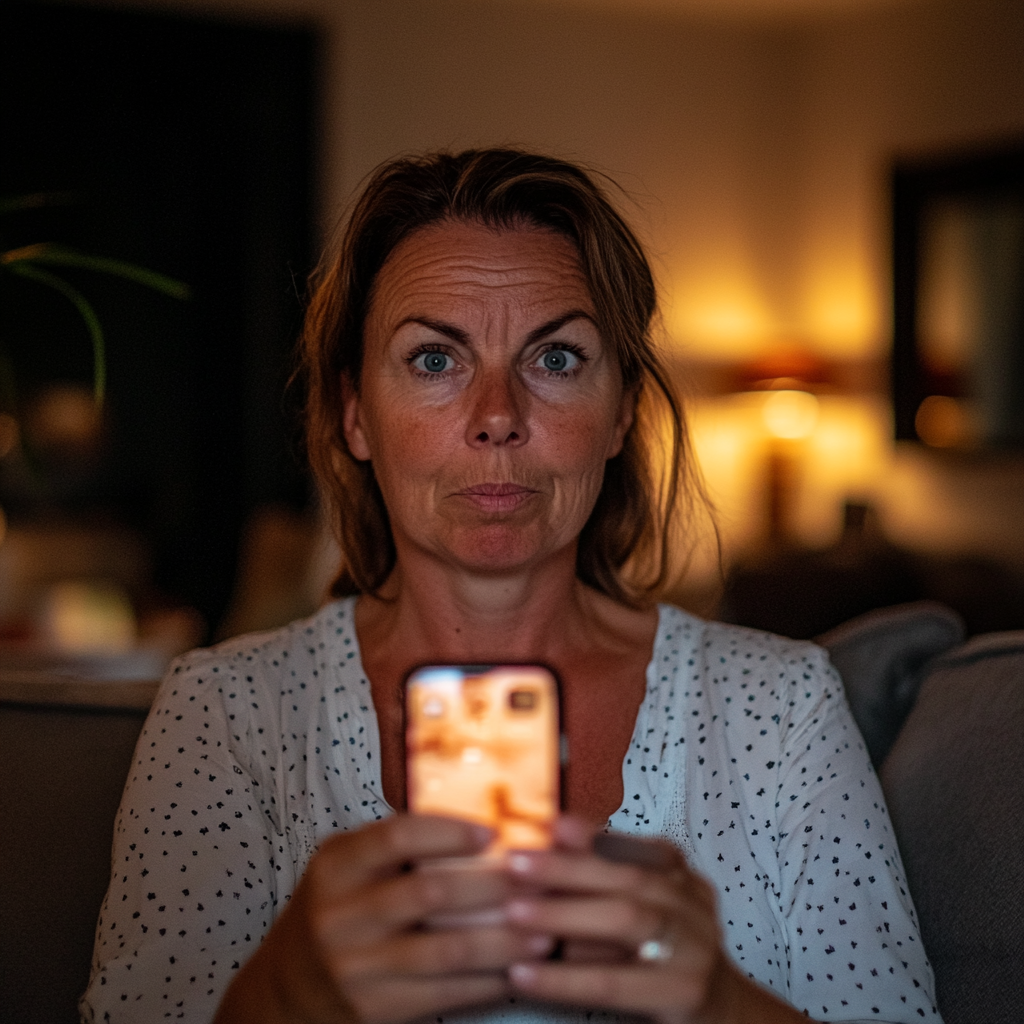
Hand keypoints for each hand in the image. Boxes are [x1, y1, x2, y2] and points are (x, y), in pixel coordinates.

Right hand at [214, 814, 553, 1023]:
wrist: (285, 991)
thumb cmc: (333, 913)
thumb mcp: (345, 868)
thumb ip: (394, 844)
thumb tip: (476, 816)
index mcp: (336, 868)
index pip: (395, 839)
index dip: (448, 832)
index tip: (493, 831)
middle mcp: (341, 916)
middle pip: (430, 894)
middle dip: (493, 885)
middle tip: (541, 877)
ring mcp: (357, 967)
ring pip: (446, 951)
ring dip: (504, 941)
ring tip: (547, 930)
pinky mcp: (376, 1010)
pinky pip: (445, 995)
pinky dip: (488, 982)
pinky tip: (519, 970)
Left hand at [502, 816, 807, 1023]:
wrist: (727, 1019)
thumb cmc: (667, 960)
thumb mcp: (646, 913)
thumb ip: (606, 882)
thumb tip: (549, 844)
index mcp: (682, 879)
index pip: (634, 848)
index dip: (595, 836)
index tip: (552, 825)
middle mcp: (693, 907)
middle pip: (629, 879)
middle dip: (568, 869)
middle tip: (516, 863)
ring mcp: (693, 950)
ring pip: (627, 920)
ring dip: (564, 914)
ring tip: (513, 912)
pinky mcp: (684, 995)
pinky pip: (615, 983)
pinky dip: (565, 977)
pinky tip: (524, 974)